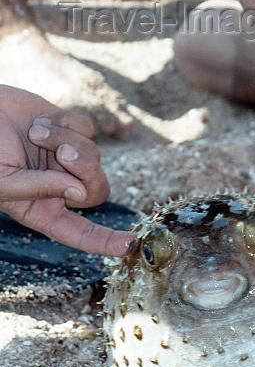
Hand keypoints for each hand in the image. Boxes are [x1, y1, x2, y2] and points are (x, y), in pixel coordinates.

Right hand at [0, 85, 131, 255]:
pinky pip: (87, 129)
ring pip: (94, 155)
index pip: (81, 233)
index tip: (130, 244)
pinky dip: (66, 123)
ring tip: (37, 133)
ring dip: (66, 140)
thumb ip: (40, 188)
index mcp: (43, 209)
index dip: (106, 241)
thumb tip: (79, 192)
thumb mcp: (4, 181)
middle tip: (62, 153)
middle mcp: (59, 186)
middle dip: (86, 170)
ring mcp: (66, 158)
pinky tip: (42, 122)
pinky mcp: (68, 129)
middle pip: (97, 190)